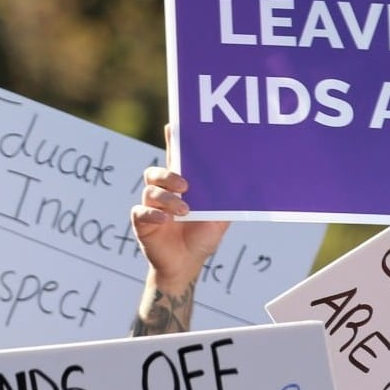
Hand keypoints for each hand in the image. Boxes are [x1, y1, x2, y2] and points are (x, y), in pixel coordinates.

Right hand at [131, 125, 229, 292]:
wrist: (187, 264)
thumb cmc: (201, 237)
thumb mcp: (220, 217)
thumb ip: (228, 200)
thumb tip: (249, 182)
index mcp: (180, 186)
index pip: (176, 159)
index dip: (173, 141)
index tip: (173, 125)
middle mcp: (163, 192)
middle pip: (156, 172)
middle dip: (168, 175)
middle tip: (185, 185)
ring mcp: (151, 206)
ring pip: (150, 190)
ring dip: (167, 199)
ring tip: (184, 210)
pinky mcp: (142, 222)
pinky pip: (141, 212)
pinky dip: (154, 214)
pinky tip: (167, 220)